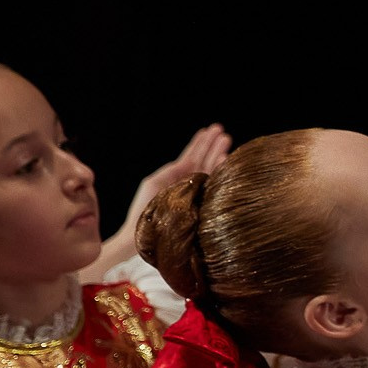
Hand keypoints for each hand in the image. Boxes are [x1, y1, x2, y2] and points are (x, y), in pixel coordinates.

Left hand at [115, 124, 232, 244]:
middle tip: (222, 131)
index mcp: (177, 180)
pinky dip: (216, 170)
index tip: (209, 130)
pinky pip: (209, 183)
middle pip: (203, 161)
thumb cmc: (144, 212)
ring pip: (208, 169)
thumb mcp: (153, 183)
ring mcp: (196, 195)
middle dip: (212, 145)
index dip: (200, 143)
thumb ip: (171, 170)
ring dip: (216, 153)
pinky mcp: (200, 204)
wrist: (142, 237)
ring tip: (225, 139)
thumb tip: (189, 159)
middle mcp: (189, 186)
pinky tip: (222, 159)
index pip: (191, 157)